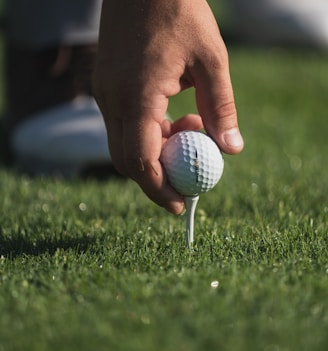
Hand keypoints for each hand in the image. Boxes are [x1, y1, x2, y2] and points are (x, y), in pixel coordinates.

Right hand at [93, 0, 243, 213]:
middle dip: (155, 181)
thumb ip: (221, 108)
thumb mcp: (212, 60)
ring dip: (155, 153)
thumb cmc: (179, 12)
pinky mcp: (107, 87)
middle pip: (126, 162)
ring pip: (124, 145)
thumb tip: (232, 149)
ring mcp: (105, 94)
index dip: (160, 190)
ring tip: (189, 132)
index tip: (182, 205)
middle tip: (185, 184)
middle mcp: (113, 100)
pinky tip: (173, 116)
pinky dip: (147, 135)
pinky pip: (124, 126)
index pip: (141, 162)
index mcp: (136, 97)